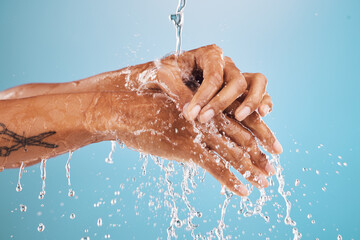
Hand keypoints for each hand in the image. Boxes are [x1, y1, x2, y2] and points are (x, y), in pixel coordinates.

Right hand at [89, 91, 270, 195]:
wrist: (124, 106)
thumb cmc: (146, 104)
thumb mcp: (172, 104)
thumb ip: (189, 116)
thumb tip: (198, 129)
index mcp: (207, 105)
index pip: (240, 121)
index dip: (257, 135)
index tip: (267, 148)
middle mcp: (208, 117)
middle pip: (243, 138)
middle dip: (259, 156)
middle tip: (272, 169)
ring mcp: (199, 132)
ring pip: (234, 154)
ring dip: (251, 170)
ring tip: (264, 183)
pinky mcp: (188, 147)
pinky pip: (216, 167)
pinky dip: (231, 181)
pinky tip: (242, 192)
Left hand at [162, 45, 272, 121]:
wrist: (163, 77)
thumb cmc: (164, 73)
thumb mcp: (163, 76)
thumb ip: (176, 90)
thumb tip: (190, 113)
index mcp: (209, 55)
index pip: (213, 76)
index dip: (204, 97)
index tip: (191, 115)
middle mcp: (227, 64)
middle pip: (236, 81)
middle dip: (222, 102)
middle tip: (204, 119)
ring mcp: (237, 76)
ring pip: (257, 83)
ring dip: (252, 101)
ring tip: (240, 117)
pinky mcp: (243, 91)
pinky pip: (262, 93)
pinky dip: (265, 102)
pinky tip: (263, 114)